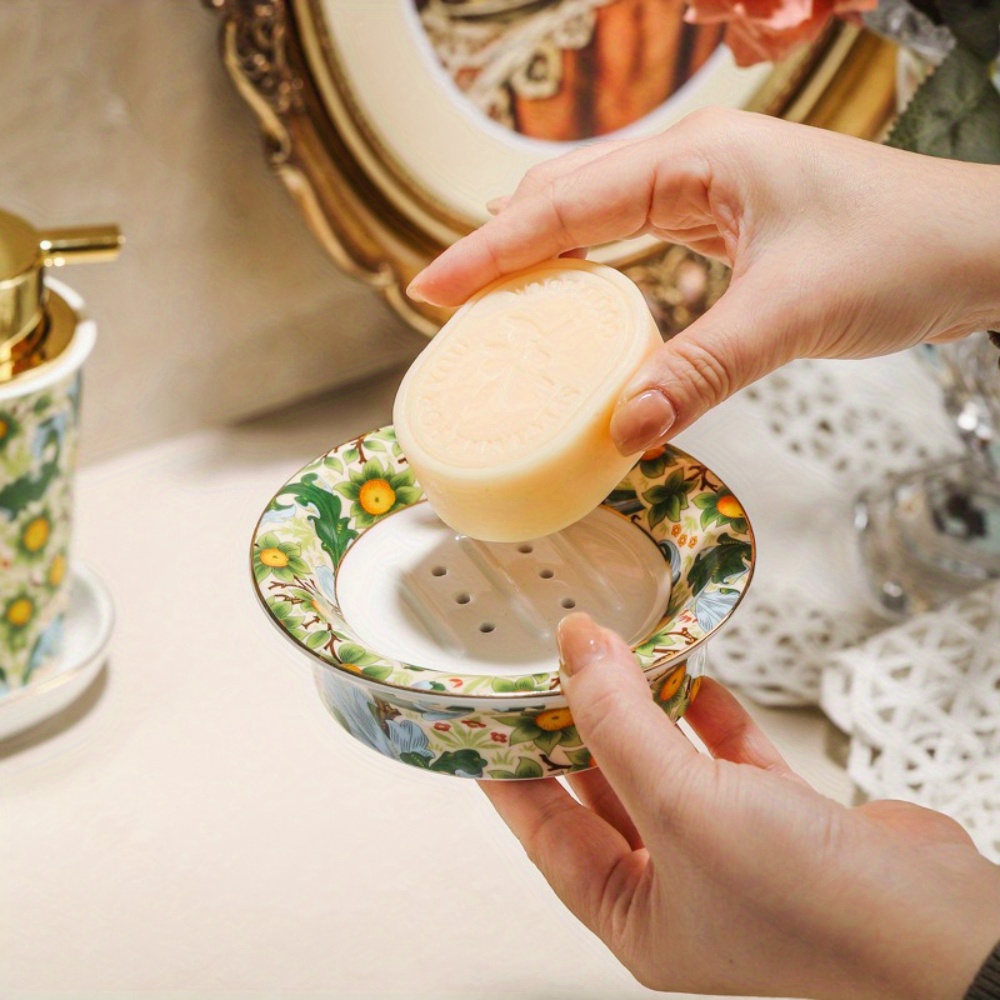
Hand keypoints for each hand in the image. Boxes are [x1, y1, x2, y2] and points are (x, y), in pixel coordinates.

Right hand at [408, 109, 999, 454]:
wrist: (979, 248)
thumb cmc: (905, 248)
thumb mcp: (789, 312)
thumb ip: (700, 370)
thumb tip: (623, 430)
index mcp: (697, 158)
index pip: (565, 204)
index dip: (491, 250)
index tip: (430, 286)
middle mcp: (693, 165)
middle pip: (566, 201)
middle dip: (504, 251)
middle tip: (452, 308)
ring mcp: (708, 193)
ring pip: (597, 221)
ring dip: (543, 263)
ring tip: (495, 311)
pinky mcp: (724, 229)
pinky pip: (634, 247)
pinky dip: (591, 279)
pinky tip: (575, 311)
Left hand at [481, 613, 999, 998]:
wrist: (940, 925)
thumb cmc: (804, 902)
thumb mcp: (681, 804)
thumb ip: (619, 720)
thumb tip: (575, 645)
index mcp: (635, 914)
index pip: (547, 836)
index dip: (510, 774)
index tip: (486, 720)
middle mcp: (678, 886)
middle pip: (602, 794)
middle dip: (576, 731)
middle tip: (544, 673)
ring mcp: (731, 851)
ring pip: (665, 768)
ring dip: (644, 714)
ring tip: (611, 659)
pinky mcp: (780, 818)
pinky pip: (725, 758)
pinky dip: (708, 717)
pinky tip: (695, 678)